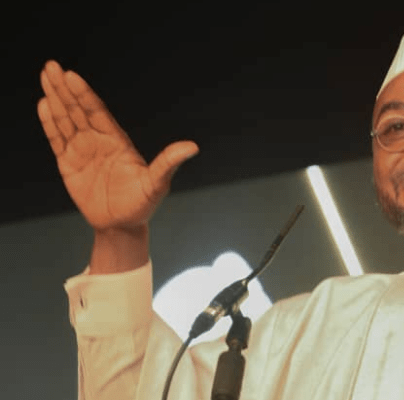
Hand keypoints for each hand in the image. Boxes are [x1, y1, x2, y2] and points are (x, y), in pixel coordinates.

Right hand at [37, 60, 198, 230]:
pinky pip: (57, 139)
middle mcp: (99, 140)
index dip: (84, 94)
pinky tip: (43, 104)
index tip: (72, 76)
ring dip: (54, 100)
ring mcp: (83, 150)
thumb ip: (169, 163)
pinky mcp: (69, 164)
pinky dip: (49, 123)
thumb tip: (193, 147)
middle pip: (78, 110)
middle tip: (51, 66)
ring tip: (44, 76)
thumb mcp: (157, 183)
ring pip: (66, 120)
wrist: (122, 225)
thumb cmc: (143, 204)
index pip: (97, 112)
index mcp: (117, 140)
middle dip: (65, 89)